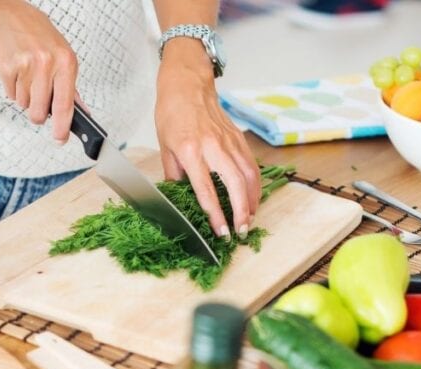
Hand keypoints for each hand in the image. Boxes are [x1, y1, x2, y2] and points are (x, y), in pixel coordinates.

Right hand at [0, 0, 78, 142]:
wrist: (9, 16)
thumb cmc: (39, 37)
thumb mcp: (63, 55)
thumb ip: (71, 86)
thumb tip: (80, 112)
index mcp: (66, 62)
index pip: (66, 104)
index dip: (63, 127)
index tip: (61, 139)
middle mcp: (47, 64)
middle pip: (40, 112)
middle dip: (38, 114)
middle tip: (39, 100)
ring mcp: (25, 66)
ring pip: (24, 105)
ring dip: (26, 97)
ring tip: (28, 76)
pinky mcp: (7, 68)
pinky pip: (10, 95)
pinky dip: (13, 89)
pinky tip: (17, 71)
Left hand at [155, 40, 259, 237]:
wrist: (187, 85)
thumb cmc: (172, 113)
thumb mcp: (165, 147)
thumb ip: (174, 175)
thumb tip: (179, 198)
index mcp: (190, 151)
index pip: (206, 190)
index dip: (216, 214)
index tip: (221, 232)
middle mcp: (213, 147)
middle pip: (234, 185)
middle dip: (240, 212)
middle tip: (241, 230)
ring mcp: (229, 142)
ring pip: (248, 176)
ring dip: (252, 200)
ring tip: (250, 219)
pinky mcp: (238, 138)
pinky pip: (251, 165)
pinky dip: (255, 184)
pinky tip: (253, 197)